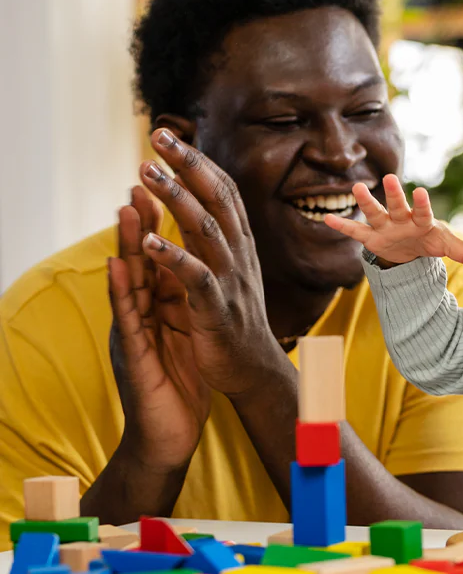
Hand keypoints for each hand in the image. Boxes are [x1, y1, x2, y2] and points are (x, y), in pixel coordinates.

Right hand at [107, 186, 210, 471]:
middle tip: (143, 173)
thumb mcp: (188, 333)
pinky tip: (118, 265)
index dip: (166, 220)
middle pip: (142, 257)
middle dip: (143, 217)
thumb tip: (197, 268)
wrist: (168, 435)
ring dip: (127, 242)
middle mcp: (144, 312)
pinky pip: (127, 319)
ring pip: (129, 280)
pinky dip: (122, 290)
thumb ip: (186, 301)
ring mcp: (135, 331)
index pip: (162, 254)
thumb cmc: (180, 382)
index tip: (173, 181)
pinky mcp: (134, 355)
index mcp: (161, 305)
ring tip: (126, 205)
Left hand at [135, 129, 284, 397]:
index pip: (222, 190)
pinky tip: (148, 240)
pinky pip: (195, 276)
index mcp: (239, 243)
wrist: (255, 369)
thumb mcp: (231, 269)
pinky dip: (173, 256)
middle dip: (187, 164)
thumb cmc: (235, 318)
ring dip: (176, 198)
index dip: (197, 160)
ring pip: (205, 229)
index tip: (169, 135)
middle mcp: (239, 253)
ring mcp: (231, 279)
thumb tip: (199, 200)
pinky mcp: (217, 308)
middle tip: (158, 135)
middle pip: (216, 198)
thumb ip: (217, 236)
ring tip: (147, 172)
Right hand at [323, 174, 462, 268]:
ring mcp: (385, 227)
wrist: (410, 247)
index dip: (422, 204)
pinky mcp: (371, 237)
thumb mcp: (446, 246)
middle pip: (397, 206)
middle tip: (388, 178)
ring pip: (375, 213)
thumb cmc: (429, 240)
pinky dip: (342, 226)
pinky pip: (355, 231)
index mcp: (422, 221)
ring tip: (356, 188)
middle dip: (393, 194)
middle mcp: (402, 220)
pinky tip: (326, 218)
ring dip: (366, 202)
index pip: (423, 212)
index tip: (420, 191)